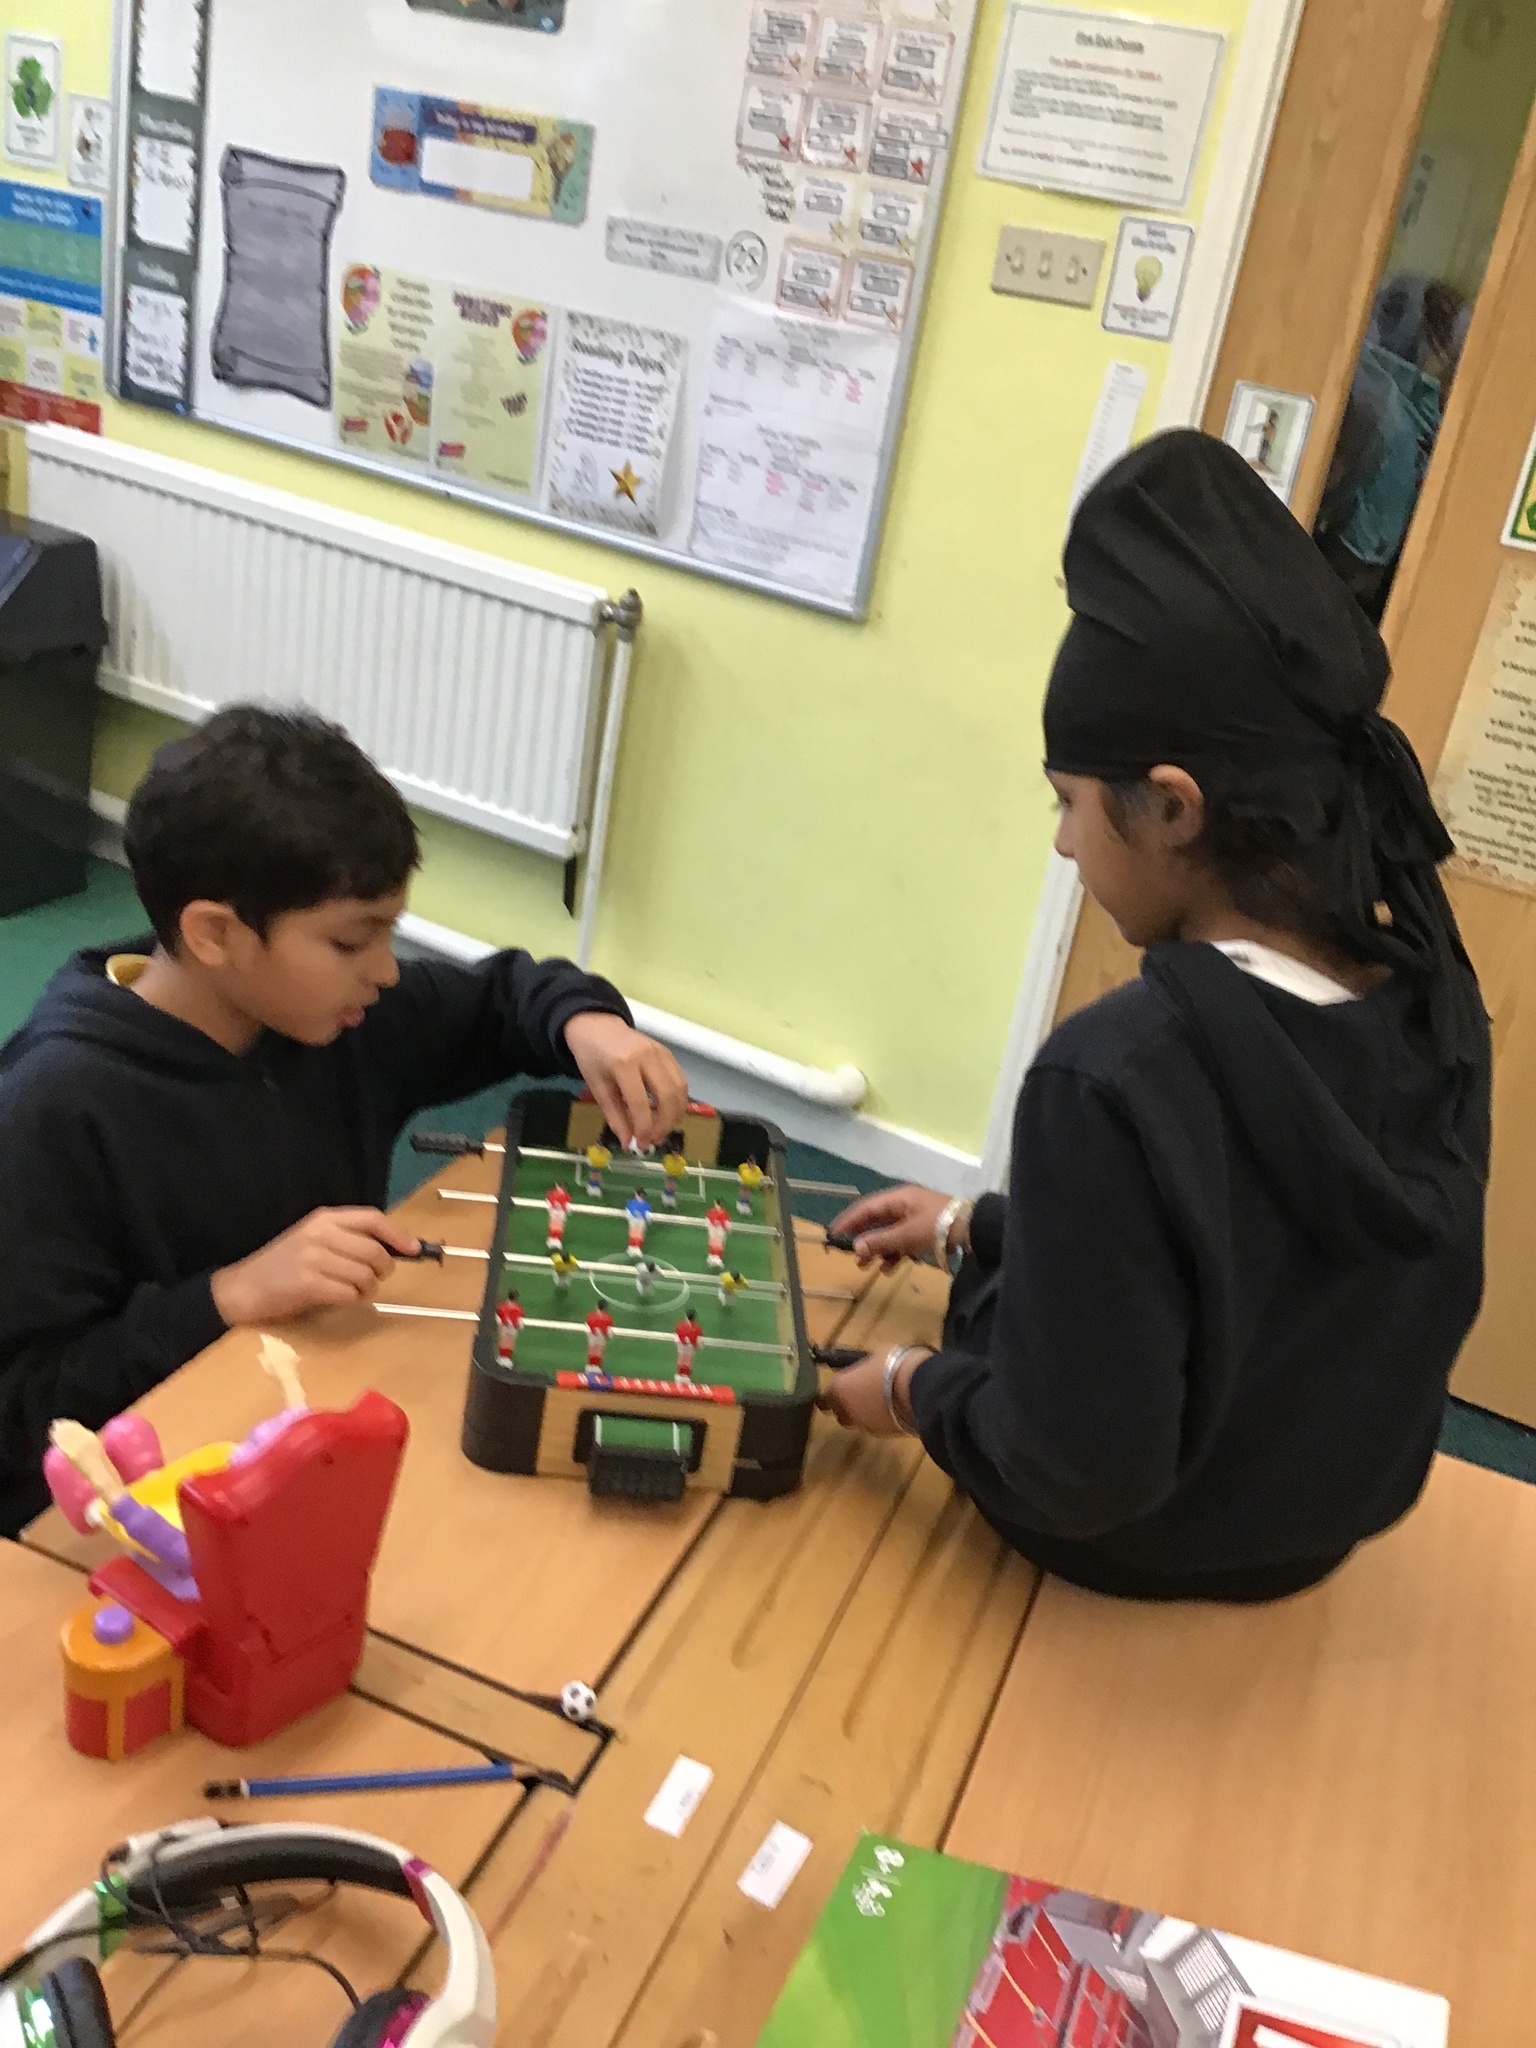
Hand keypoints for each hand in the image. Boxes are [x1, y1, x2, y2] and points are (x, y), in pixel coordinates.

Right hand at [211, 1208, 419, 1325]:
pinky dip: (352, 1299)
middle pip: (374, 1251)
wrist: (243, 1288)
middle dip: (383, 1269)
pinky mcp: (308, 1284)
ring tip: (356, 1291)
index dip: (398, 1235)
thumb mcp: (314, 1239)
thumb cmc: (283, 1265)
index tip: (414, 1249)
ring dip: (368, 1288)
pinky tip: (342, 1298)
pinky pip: (349, 1293)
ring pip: (365, 1274)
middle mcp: (320, 1233)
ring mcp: (313, 1258)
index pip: (372, 1219)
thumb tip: (395, 1248)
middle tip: (375, 1279)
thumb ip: (348, 1238)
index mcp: (324, 1218)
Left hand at [563, 1012, 689, 1150]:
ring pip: (680, 1089)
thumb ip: (614, 1115)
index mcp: (624, 1063)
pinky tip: (666, 1113)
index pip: (640, 1102)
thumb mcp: (597, 1087)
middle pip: (668, 1096)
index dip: (643, 1128)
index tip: (640, 1145)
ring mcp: (662, 1052)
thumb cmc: (592, 1056)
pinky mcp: (669, 1053)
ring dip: (675, 1114)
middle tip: (654, 1140)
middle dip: (664, 1124)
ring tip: (661, 1130)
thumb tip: (628, 1142)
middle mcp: (648, 1056)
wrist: (597, 1025)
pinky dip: (677, 1101)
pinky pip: (680, 1081)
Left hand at [817, 1347, 930, 1434]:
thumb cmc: (897, 1363)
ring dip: (865, 1413)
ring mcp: (867, 1426)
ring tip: (880, 1399)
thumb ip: (865, 1367)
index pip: (824, 1397)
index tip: (838, 1387)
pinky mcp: (887, 1435)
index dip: (831, 1393)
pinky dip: (882, 1418)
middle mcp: (848, 1411)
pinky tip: (894, 1408)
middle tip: (859, 1393)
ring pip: (859, 1421)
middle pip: (840, 1413)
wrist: (924, 1390)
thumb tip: (865, 1369)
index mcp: (840, 1389)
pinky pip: (879, 1425)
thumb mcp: (876, 1355)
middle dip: (846, 1405)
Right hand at [829, 1185, 955, 1270]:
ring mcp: (913, 1218)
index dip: (848, 1221)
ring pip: (887, 1233)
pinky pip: (901, 1241)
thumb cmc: (938, 1226)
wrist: (973, 1229)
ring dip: (875, 1249)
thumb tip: (855, 1248)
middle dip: (861, 1239)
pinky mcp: (922, 1231)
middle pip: (875, 1221)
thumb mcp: (907, 1235)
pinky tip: (887, 1268)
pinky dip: (892, 1253)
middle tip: (847, 1255)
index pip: (865, 1208)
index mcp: (898, 1198)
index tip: (832, 1235)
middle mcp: (903, 1205)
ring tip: (864, 1267)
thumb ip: (880, 1241)